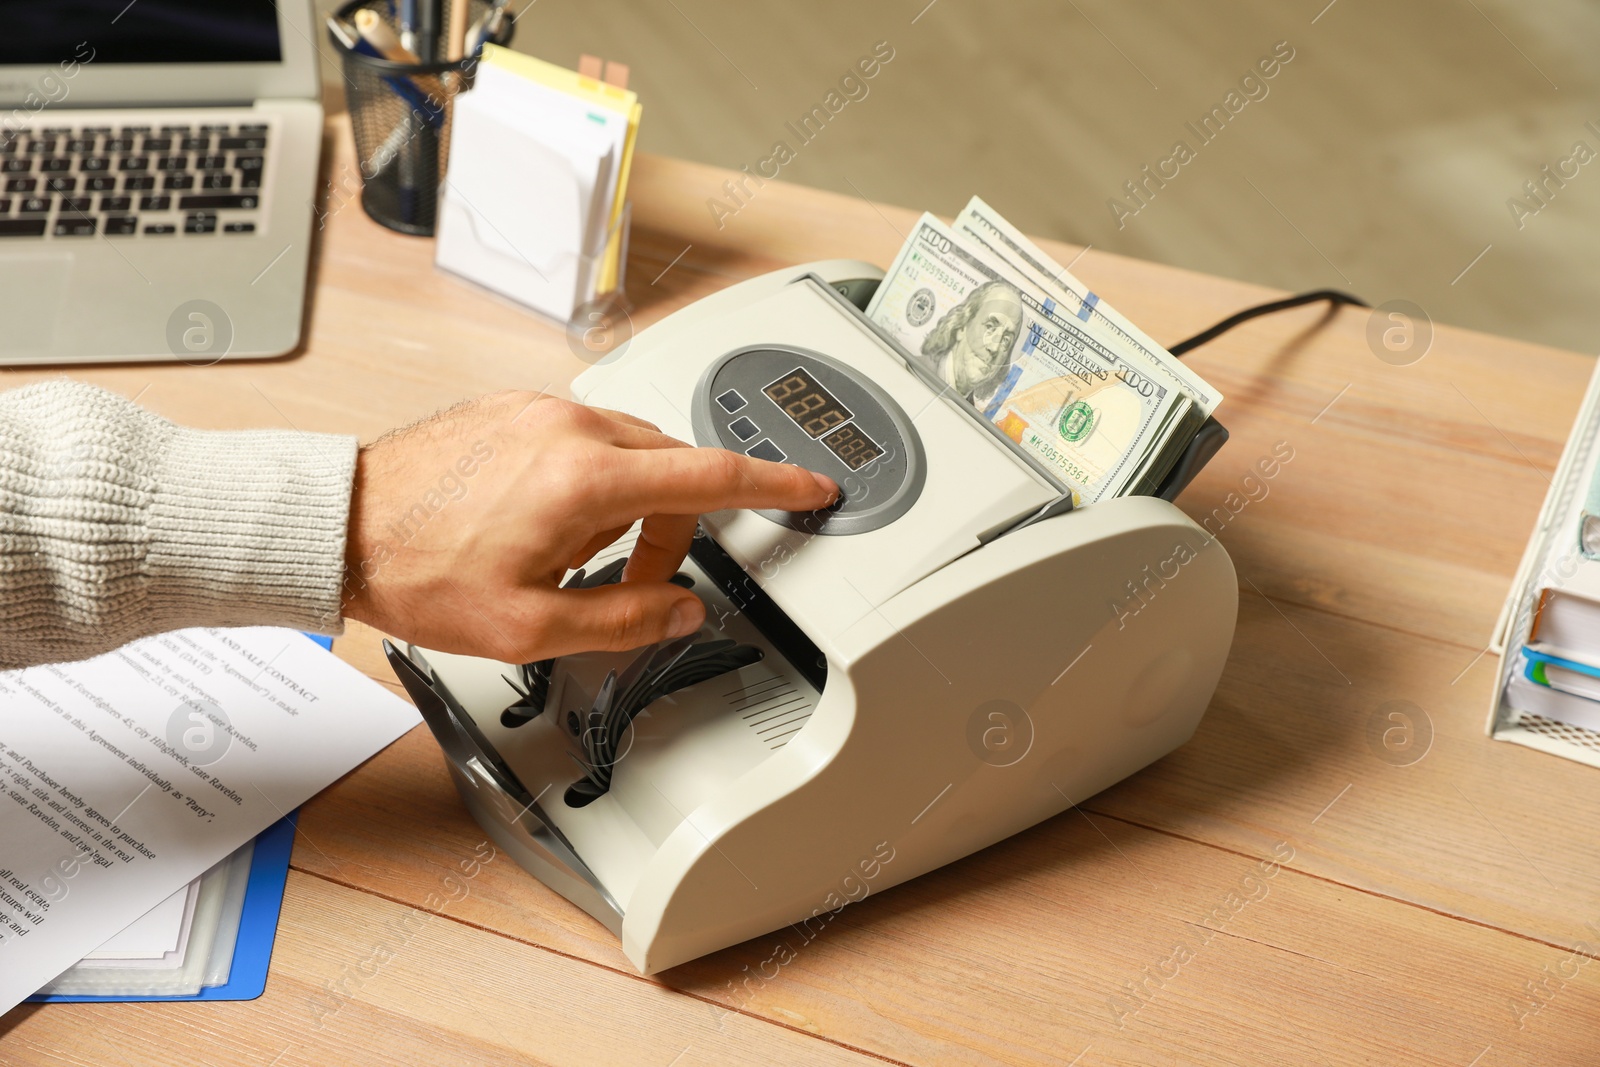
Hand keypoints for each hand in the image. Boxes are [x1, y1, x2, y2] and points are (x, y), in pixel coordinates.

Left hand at [340, 391, 837, 662]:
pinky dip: (593, 482)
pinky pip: (587, 438)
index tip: (814, 485)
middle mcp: (570, 426)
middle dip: (676, 525)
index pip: (713, 473)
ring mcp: (540, 409)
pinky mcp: (516, 407)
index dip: (777, 483)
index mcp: (586, 478)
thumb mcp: (529, 628)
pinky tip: (544, 523)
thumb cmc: (418, 571)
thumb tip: (679, 611)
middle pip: (674, 467)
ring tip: (572, 557)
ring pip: (632, 452)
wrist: (341, 524)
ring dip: (630, 505)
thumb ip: (624, 621)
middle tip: (637, 579)